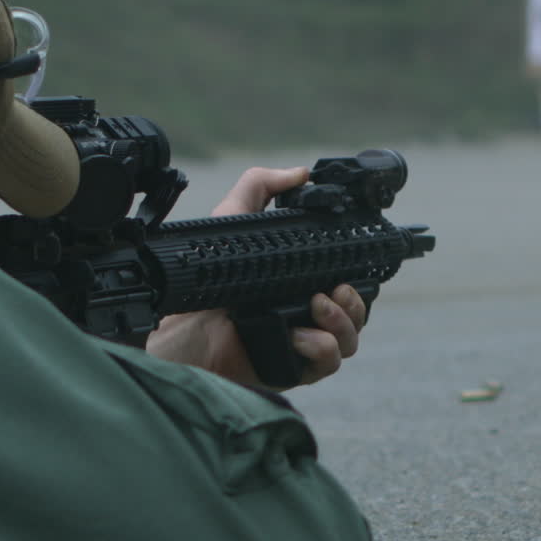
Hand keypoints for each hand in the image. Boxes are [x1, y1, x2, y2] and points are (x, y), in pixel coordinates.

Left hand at [144, 167, 367, 387]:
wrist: (182, 328)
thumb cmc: (205, 280)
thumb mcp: (233, 220)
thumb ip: (261, 186)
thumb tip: (300, 172)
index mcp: (302, 284)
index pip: (347, 282)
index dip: (358, 276)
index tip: (354, 262)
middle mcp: (308, 316)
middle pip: (358, 313)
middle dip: (356, 300)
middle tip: (333, 289)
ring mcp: (304, 343)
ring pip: (350, 339)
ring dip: (343, 321)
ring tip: (316, 305)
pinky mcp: (295, 368)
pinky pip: (329, 363)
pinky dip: (320, 347)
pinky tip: (296, 336)